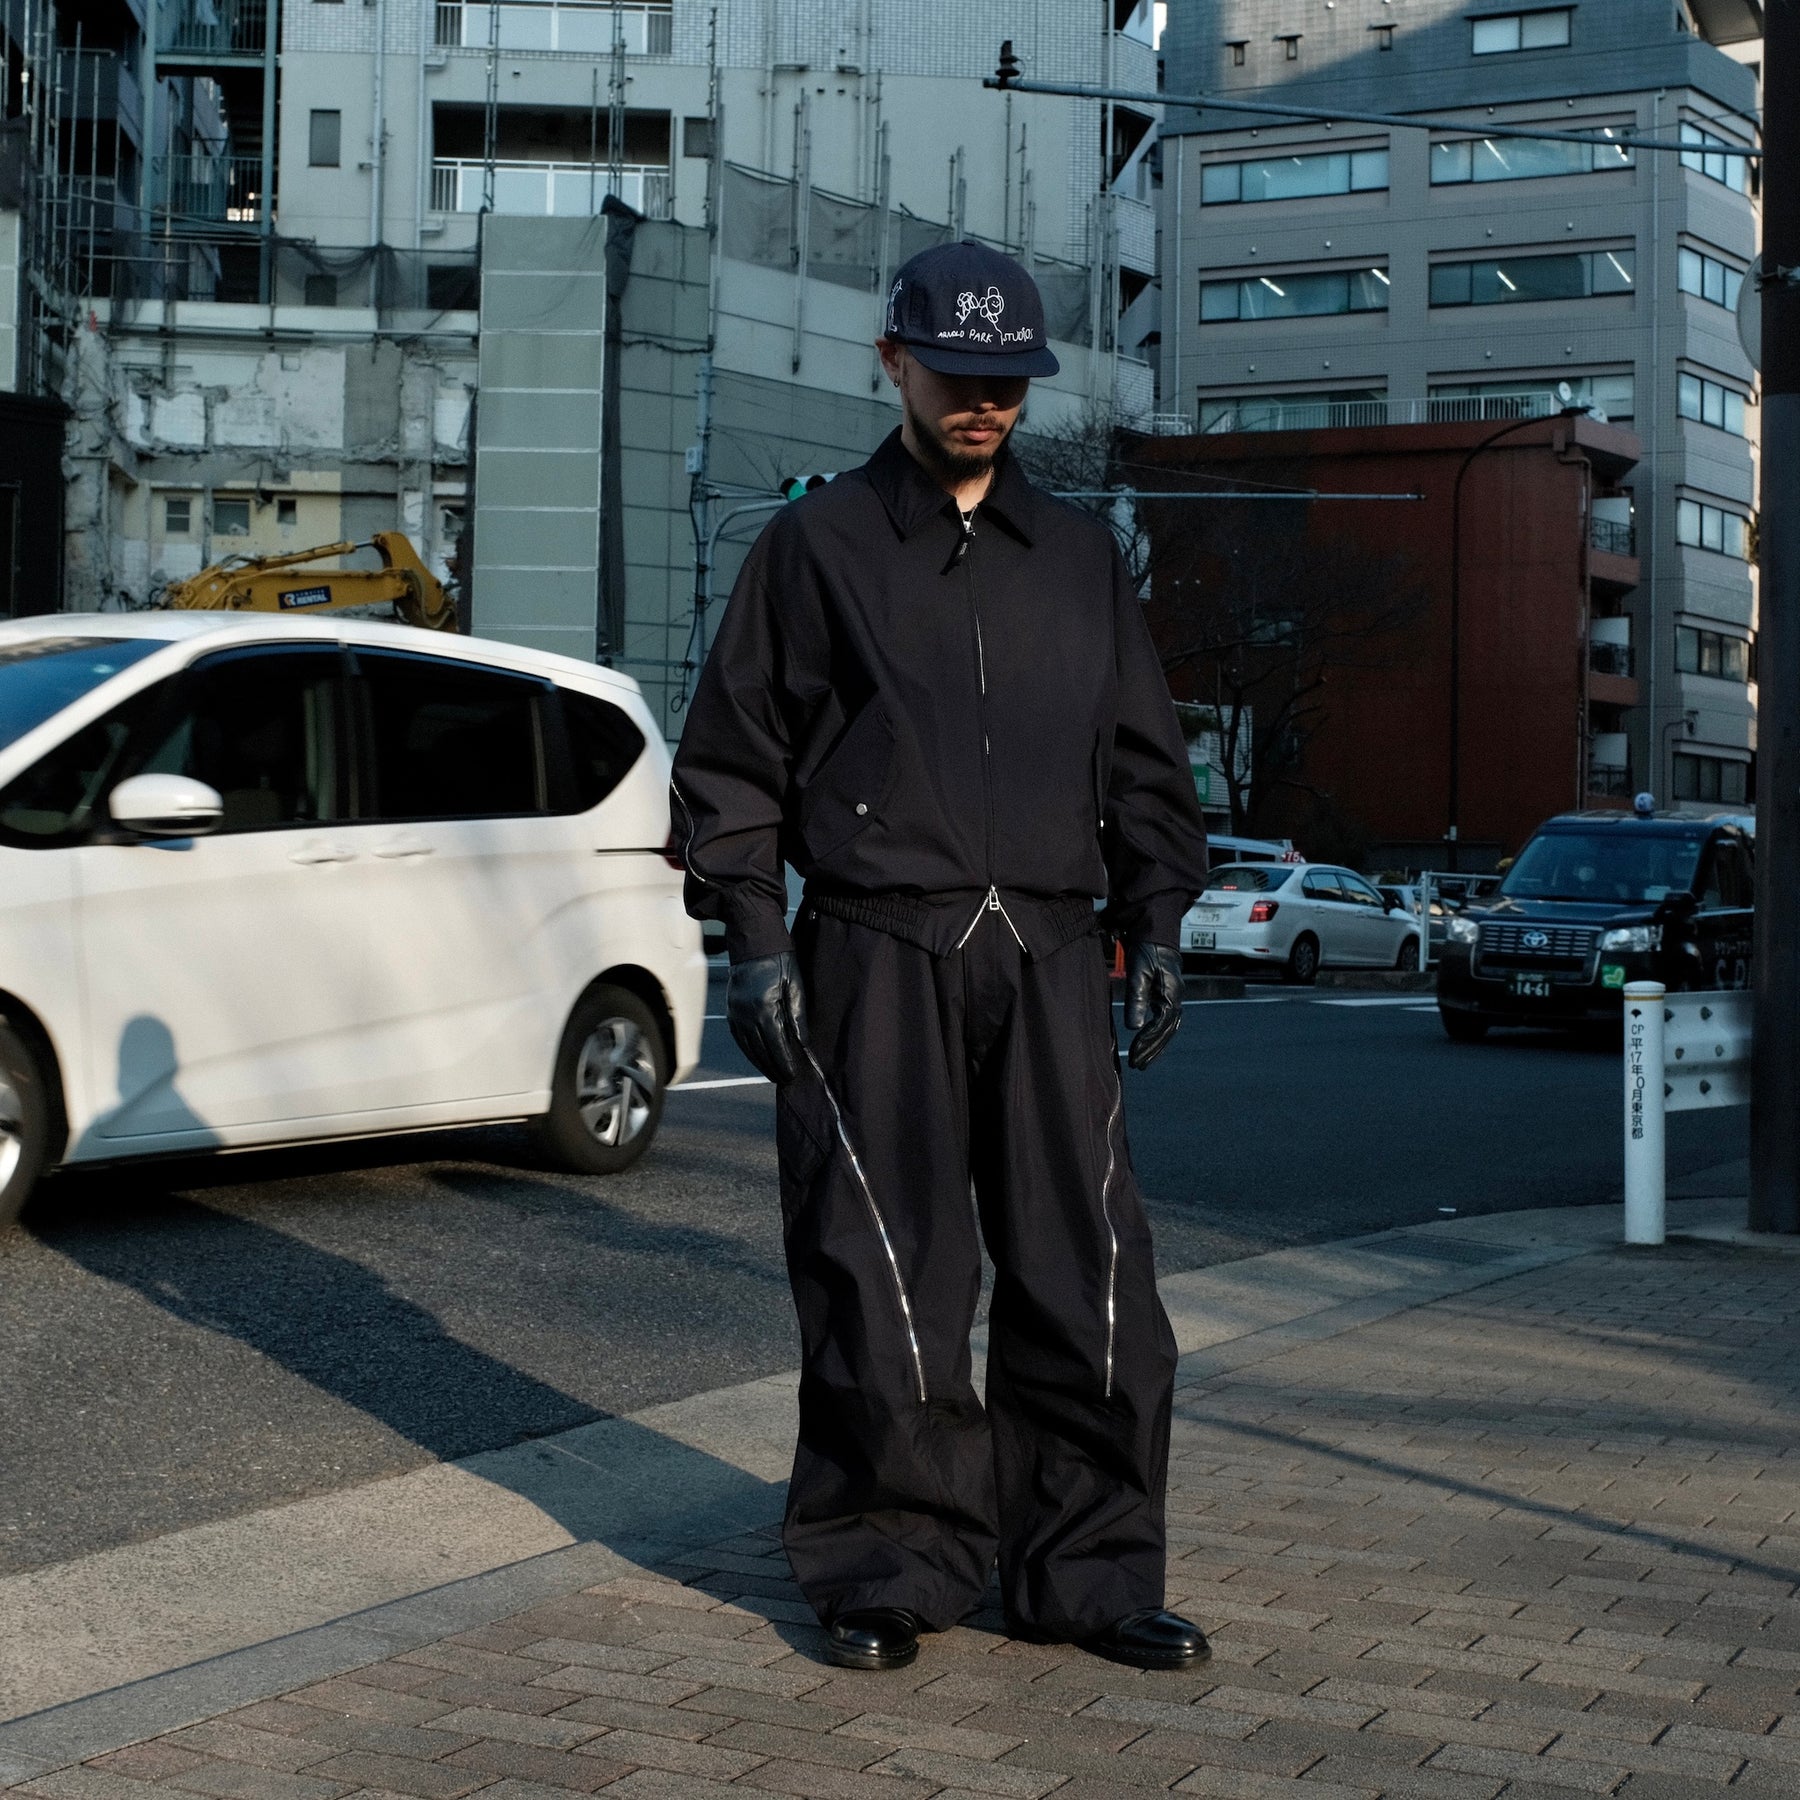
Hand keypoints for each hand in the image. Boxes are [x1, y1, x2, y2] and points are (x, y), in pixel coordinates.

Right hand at [727, 951, 808, 1085]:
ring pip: (748, 1047)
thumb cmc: (780, 961)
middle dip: (773, 1068)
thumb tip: (802, 1043)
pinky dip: (749, 1050)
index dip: (784, 1063)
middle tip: (785, 1081)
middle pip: (760, 1050)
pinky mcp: (731, 1010)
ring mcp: (735, 1013)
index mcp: (764, 1009)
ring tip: (773, 1074)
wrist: (753, 943)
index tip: (793, 1076)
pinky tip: (757, 1057)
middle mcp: (746, 1015)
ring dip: (760, 1063)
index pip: (775, 1045)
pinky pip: (739, 1038)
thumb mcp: (796, 986)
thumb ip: (798, 1017)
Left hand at [1123, 940, 1182, 1069]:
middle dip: (1153, 1050)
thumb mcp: (1138, 974)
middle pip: (1166, 1031)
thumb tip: (1133, 1027)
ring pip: (1167, 1028)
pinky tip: (1148, 1041)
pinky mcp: (1168, 994)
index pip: (1160, 1026)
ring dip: (1156, 1045)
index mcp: (1171, 995)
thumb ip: (1136, 999)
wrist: (1156, 932)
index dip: (1148, 1042)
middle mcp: (1176, 998)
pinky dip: (1157, 1034)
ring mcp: (1174, 997)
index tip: (1135, 1055)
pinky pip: (1165, 1020)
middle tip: (1139, 1066)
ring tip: (1143, 1060)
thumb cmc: (1146, 950)